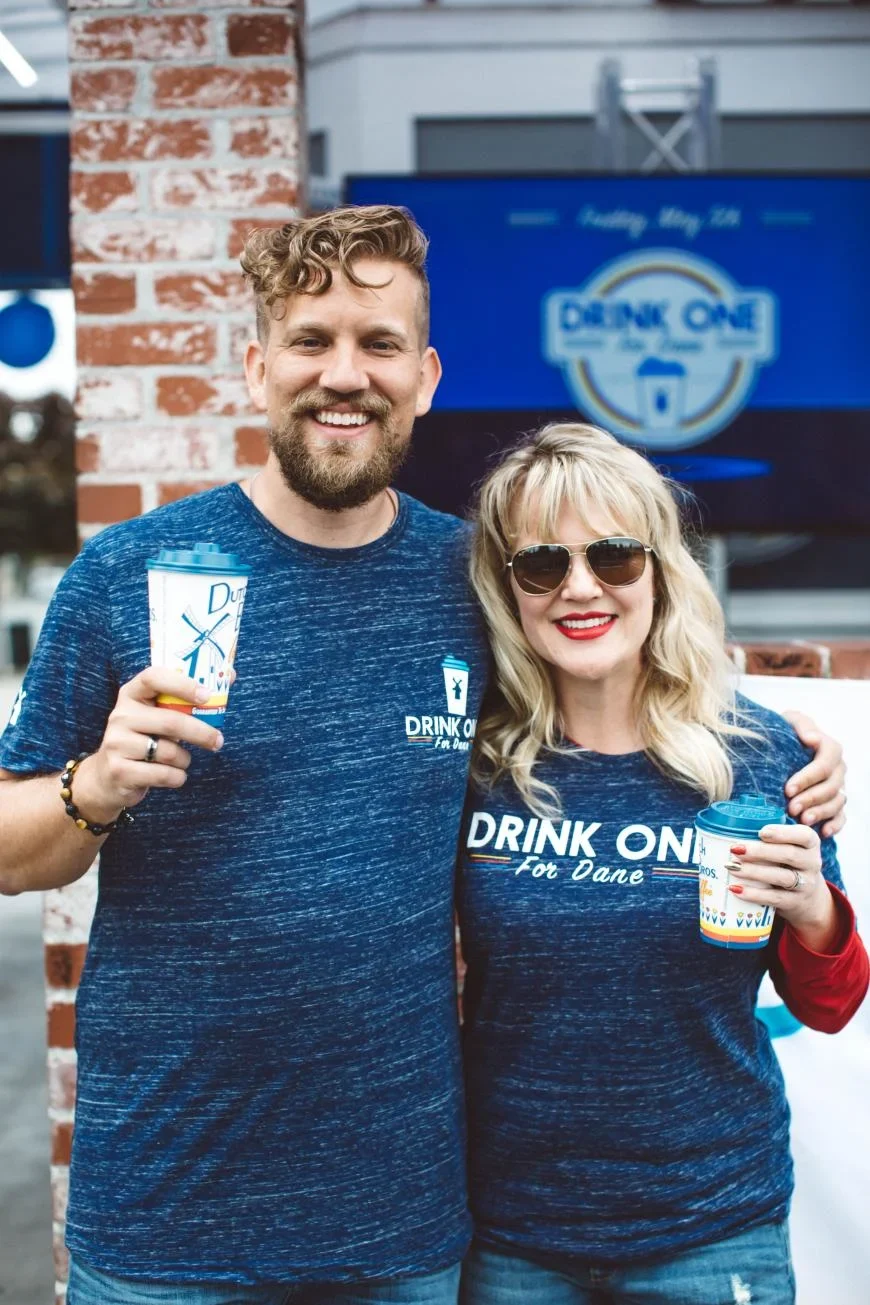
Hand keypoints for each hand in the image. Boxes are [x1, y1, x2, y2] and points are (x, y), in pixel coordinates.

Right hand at [74, 667, 223, 818]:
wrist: (108, 777)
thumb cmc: (145, 738)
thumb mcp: (158, 715)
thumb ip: (187, 699)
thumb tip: (229, 675)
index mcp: (131, 694)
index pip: (154, 677)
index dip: (182, 684)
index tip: (207, 695)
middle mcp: (120, 715)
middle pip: (171, 721)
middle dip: (201, 733)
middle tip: (218, 741)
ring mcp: (116, 743)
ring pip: (169, 752)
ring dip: (184, 759)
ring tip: (180, 759)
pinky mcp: (119, 771)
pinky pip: (164, 774)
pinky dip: (177, 777)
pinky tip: (172, 774)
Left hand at [726, 823, 832, 939]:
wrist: (808, 897)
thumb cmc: (788, 863)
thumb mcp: (788, 847)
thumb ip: (769, 838)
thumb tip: (728, 828)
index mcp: (810, 843)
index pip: (803, 835)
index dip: (782, 833)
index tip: (761, 832)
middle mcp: (812, 862)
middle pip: (790, 855)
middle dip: (761, 851)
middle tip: (735, 848)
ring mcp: (806, 884)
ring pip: (782, 877)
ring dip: (754, 872)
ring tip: (731, 867)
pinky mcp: (795, 902)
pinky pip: (775, 898)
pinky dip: (754, 894)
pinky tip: (735, 889)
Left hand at [781, 710, 846, 836]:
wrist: (780, 750)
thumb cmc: (784, 734)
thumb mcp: (788, 721)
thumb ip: (801, 724)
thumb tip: (813, 738)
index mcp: (830, 749)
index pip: (826, 763)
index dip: (808, 777)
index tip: (788, 788)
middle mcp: (838, 769)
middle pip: (831, 786)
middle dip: (811, 798)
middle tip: (791, 808)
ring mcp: (839, 788)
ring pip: (837, 803)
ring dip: (820, 813)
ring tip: (802, 821)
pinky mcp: (835, 804)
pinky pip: (842, 817)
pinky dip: (834, 825)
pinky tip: (822, 832)